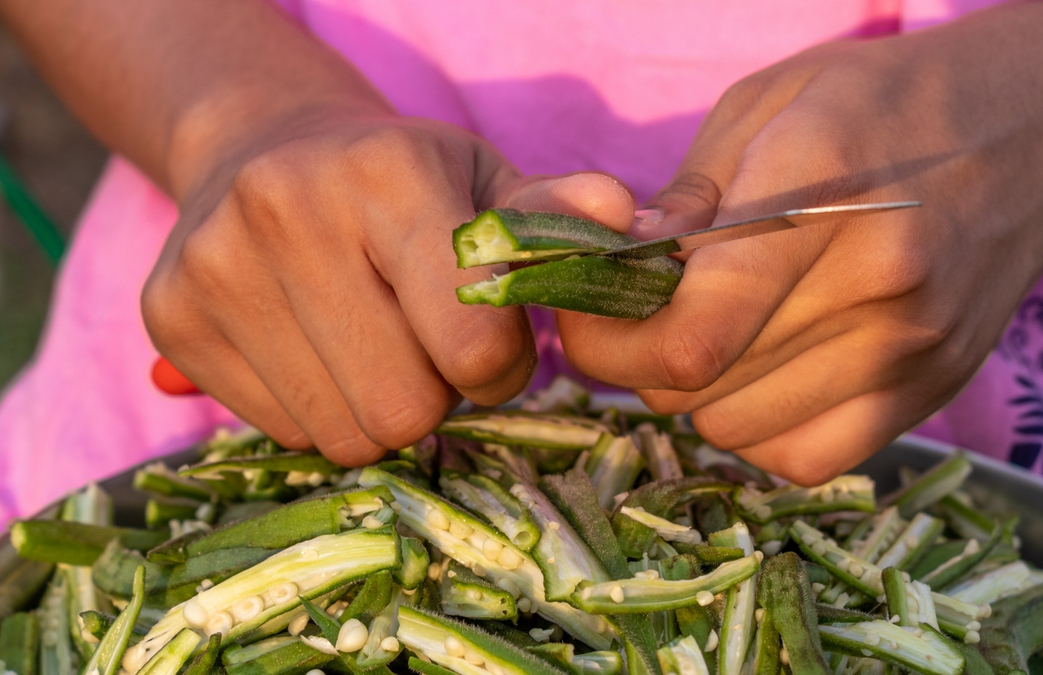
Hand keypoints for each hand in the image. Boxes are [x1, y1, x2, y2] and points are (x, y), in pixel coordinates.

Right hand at [143, 109, 633, 465]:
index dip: (502, 365)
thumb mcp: (486, 184)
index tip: (493, 341)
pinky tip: (321, 350)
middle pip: (405, 408)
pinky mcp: (170, 317)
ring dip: (384, 410)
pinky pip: (285, 431)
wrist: (266, 151)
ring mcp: (216, 266)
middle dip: (441, 397)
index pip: (472, 342)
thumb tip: (625, 219)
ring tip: (379, 346)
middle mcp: (287, 210)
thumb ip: (554, 218)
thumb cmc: (406, 184)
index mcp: (387, 174)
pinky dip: (323, 410)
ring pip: (343, 434)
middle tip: (434, 352)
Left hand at [559, 3, 1042, 483]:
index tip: (589, 314)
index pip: (694, 333)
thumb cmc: (880, 104)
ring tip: (717, 333)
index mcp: (819, 188)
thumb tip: (612, 265)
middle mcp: (875, 281)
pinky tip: (765, 374)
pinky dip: (759, 430)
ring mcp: (911, 348)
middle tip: (651, 311)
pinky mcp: (930, 391)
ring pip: (738, 430)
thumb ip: (685, 196)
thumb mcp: (768, 107)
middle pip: (699, 387)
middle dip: (642, 357)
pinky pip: (804, 459)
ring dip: (699, 393)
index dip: (610, 341)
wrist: (1031, 131)